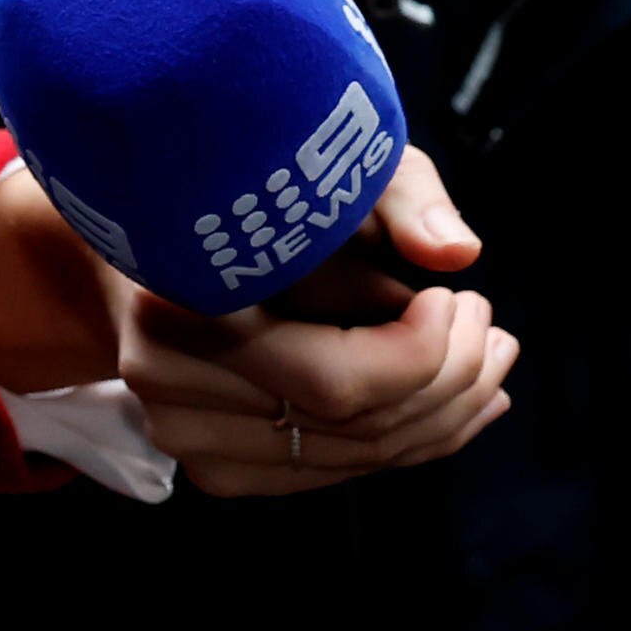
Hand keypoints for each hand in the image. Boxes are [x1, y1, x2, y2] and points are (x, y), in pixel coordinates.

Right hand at [104, 144, 517, 497]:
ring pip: (352, 458)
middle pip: (353, 428)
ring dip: (443, 419)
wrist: (138, 233)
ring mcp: (181, 435)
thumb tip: (458, 251)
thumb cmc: (239, 183)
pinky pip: (329, 473)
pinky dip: (406, 444)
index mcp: (179, 302)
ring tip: (491, 364)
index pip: (336, 380)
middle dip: (450, 383)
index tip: (455, 297)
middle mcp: (166, 381)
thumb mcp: (317, 157)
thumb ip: (394, 192)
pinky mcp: (210, 465)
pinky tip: (458, 404)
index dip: (422, 353)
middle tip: (492, 330)